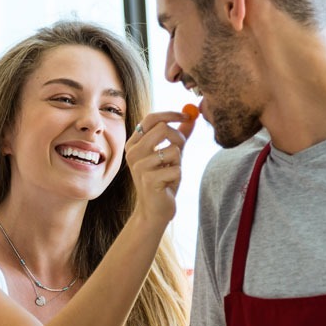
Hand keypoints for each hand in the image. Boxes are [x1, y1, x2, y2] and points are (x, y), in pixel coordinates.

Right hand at [125, 109, 196, 223]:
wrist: (154, 210)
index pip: (151, 118)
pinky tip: (168, 185)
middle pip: (162, 128)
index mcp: (134, 144)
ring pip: (173, 149)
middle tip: (181, 151)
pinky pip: (176, 168)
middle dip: (178, 138)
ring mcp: (140, 166)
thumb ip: (179, 136)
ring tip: (169, 174)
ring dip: (178, 162)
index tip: (188, 116)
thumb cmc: (163, 182)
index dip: (171, 114)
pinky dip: (178, 176)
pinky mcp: (149, 180)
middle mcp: (133, 153)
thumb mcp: (170, 156)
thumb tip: (192, 117)